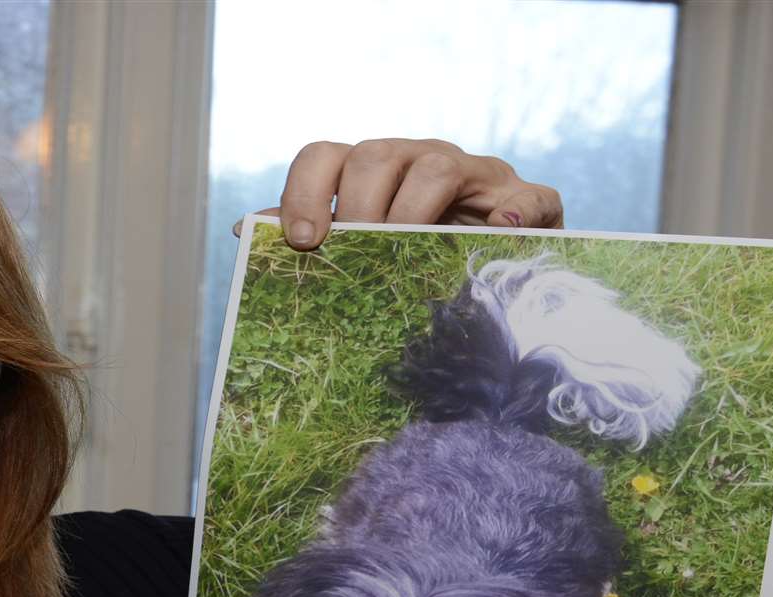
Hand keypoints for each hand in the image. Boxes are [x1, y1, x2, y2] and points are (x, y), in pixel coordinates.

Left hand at [237, 138, 562, 249]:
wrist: (496, 265)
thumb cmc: (413, 256)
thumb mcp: (360, 247)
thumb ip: (310, 235)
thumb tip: (245, 231)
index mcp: (369, 170)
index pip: (324, 156)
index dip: (304, 192)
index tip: (302, 241)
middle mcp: (417, 159)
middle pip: (376, 156)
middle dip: (358, 207)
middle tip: (356, 255)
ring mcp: (474, 175)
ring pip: (438, 165)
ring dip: (414, 210)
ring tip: (406, 250)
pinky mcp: (524, 200)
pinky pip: (527, 196)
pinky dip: (516, 209)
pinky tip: (501, 227)